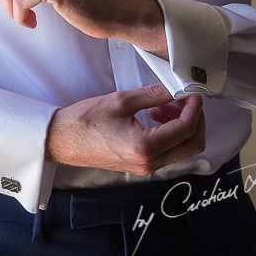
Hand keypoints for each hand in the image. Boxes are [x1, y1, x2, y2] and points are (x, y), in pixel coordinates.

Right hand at [47, 83, 204, 174]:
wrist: (61, 141)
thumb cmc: (85, 121)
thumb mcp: (122, 100)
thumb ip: (155, 94)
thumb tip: (177, 88)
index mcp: (145, 148)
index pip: (186, 129)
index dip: (195, 108)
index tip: (193, 92)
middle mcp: (148, 163)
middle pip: (192, 145)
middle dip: (195, 119)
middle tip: (184, 99)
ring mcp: (145, 168)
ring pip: (182, 149)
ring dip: (182, 125)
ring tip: (166, 104)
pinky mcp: (140, 166)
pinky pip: (168, 152)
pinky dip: (171, 133)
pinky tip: (157, 115)